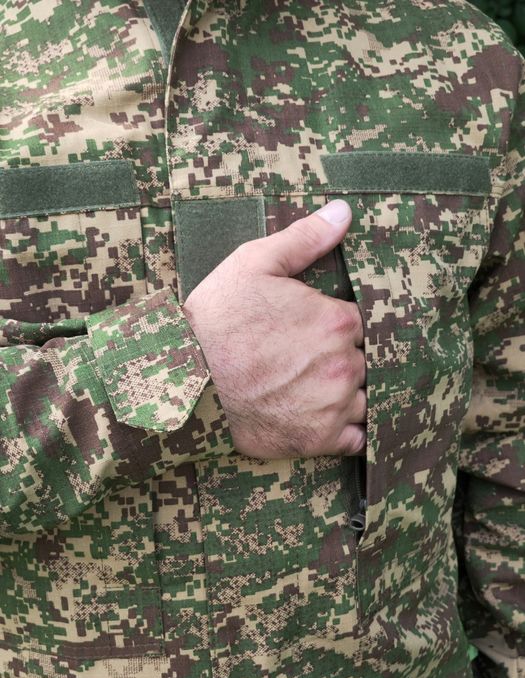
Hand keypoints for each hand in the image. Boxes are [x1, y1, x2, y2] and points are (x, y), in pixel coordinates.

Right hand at [183, 199, 366, 458]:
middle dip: (344, 359)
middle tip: (309, 360)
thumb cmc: (216, 320)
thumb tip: (344, 211)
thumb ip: (304, 238)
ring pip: (364, 399)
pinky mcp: (319, 440)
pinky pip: (355, 439)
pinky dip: (346, 431)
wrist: (183, 380)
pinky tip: (323, 419)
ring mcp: (334, 406)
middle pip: (365, 360)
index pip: (361, 322)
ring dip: (348, 395)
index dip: (339, 325)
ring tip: (315, 390)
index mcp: (336, 320)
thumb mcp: (253, 263)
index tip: (316, 330)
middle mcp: (345, 365)